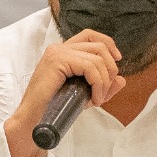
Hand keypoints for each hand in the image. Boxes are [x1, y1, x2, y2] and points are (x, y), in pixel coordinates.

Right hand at [4, 29, 124, 156]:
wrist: (34, 120)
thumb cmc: (54, 108)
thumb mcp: (84, 95)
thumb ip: (102, 86)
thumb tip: (122, 80)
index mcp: (63, 51)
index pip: (90, 35)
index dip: (108, 44)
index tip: (117, 61)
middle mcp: (59, 48)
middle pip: (98, 45)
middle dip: (110, 68)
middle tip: (105, 91)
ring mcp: (57, 52)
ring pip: (96, 58)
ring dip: (104, 81)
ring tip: (98, 99)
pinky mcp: (57, 61)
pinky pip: (90, 67)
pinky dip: (98, 84)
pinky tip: (94, 99)